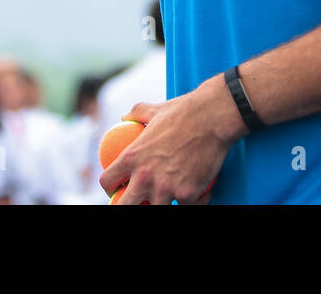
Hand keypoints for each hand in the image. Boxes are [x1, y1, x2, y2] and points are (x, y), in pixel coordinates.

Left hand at [99, 75, 242, 204]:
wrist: (213, 117)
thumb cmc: (184, 111)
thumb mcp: (153, 109)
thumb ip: (136, 113)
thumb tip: (124, 116)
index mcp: (132, 157)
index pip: (108, 181)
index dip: (109, 187)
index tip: (116, 189)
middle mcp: (145, 177)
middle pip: (124, 207)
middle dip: (126, 206)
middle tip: (138, 201)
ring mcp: (166, 189)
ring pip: (156, 211)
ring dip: (162, 205)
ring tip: (169, 199)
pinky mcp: (188, 195)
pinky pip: (186, 206)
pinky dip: (192, 202)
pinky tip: (198, 194)